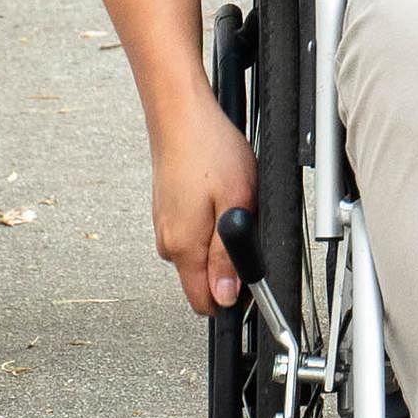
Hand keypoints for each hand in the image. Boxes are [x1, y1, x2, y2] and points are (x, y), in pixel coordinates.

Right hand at [150, 89, 257, 315]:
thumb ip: (229, 256)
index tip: (252, 273)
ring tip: (233, 201)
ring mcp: (165, 226)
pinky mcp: (168, 212)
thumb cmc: (209, 149)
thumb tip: (226, 297)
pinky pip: (193, 233)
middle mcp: (168, 243)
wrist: (180, 114)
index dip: (234, 296)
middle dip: (230, 264)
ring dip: (220, 240)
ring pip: (199, 254)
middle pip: (203, 279)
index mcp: (183, 248)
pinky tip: (218, 194)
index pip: (205, 302)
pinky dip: (210, 223)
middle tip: (247, 223)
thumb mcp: (236, 203)